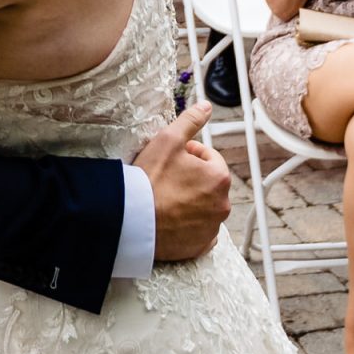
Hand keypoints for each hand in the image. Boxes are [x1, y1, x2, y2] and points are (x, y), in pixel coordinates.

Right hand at [136, 101, 231, 260]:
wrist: (131, 220)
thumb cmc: (149, 179)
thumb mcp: (168, 140)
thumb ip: (191, 120)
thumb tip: (206, 106)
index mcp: (219, 177)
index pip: (209, 157)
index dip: (189, 154)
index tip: (170, 159)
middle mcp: (222, 205)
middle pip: (207, 183)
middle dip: (191, 178)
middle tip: (165, 178)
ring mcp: (212, 228)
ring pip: (204, 207)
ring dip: (190, 201)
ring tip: (164, 198)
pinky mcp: (199, 247)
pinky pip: (199, 232)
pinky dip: (189, 225)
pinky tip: (171, 219)